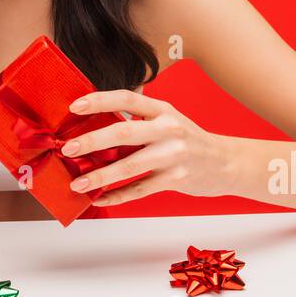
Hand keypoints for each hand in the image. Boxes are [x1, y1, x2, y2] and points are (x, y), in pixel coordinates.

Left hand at [60, 88, 237, 205]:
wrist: (227, 163)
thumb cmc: (189, 140)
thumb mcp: (169, 119)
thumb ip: (139, 119)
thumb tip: (96, 124)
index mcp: (163, 109)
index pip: (128, 97)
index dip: (100, 100)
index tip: (75, 106)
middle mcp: (168, 129)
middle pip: (124, 132)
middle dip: (92, 141)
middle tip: (69, 149)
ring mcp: (173, 155)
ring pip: (129, 166)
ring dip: (99, 176)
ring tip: (77, 183)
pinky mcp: (175, 179)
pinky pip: (140, 190)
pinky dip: (117, 196)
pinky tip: (100, 199)